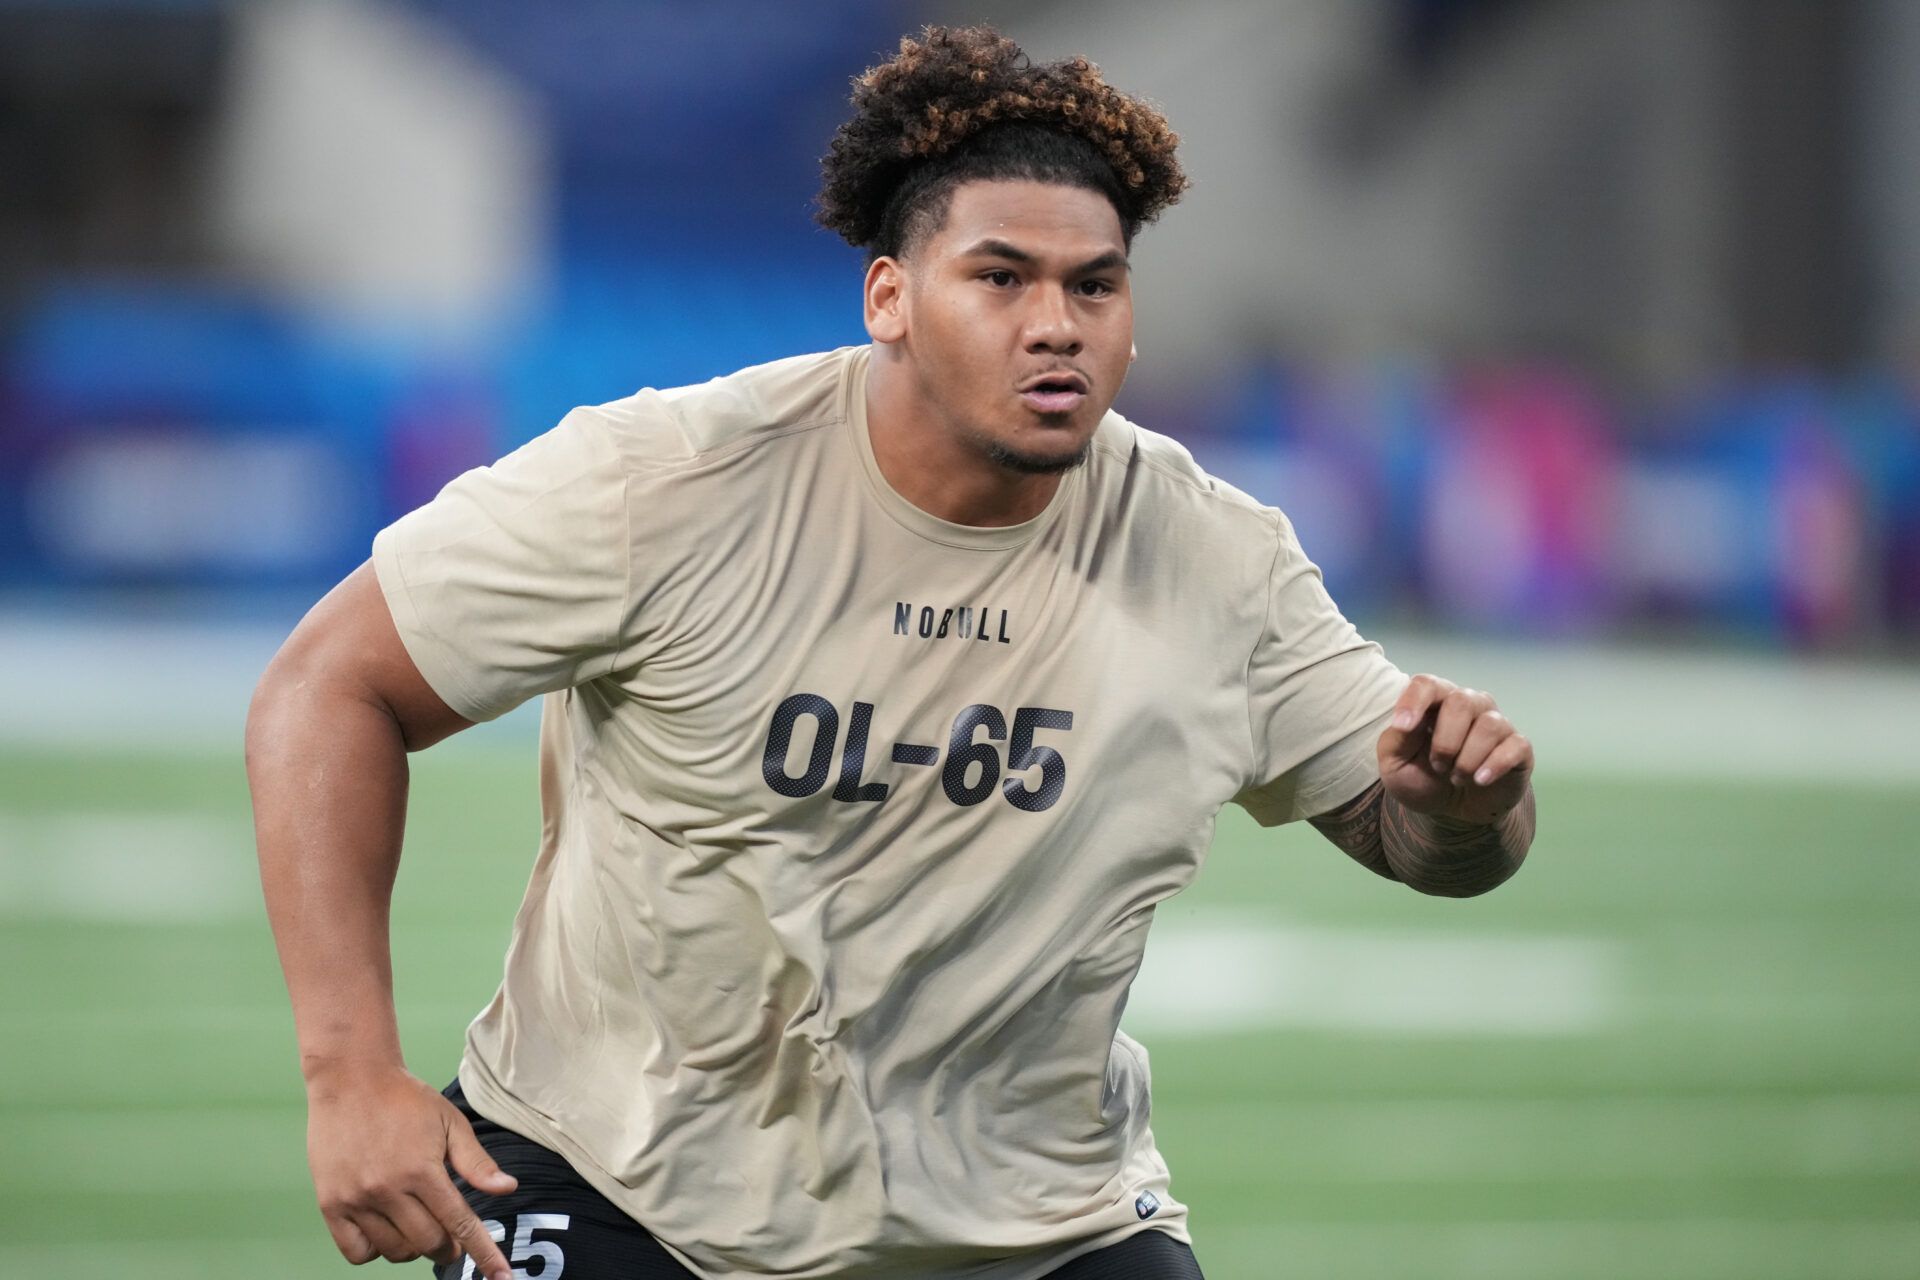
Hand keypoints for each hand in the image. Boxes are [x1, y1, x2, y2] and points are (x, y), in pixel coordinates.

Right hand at [305, 1064, 517, 1278]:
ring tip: (418, 1224)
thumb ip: (477, 1162)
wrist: (351, 1080)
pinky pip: (357, 1253)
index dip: (483, 1253)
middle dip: (448, 1246)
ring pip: (395, 1251)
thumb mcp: (450, 1122)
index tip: (502, 1277)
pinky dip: (376, 1251)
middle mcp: (387, 1189)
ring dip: (413, 1248)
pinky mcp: (330, 1205)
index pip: (460, 1223)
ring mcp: (356, 1199)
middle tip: (452, 1237)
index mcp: (422, 1170)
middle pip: (429, 1243)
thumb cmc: (406, 1100)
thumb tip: (507, 1189)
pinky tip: (386, 1230)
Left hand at [1377, 674, 1532, 825]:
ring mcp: (1496, 724)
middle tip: (1438, 767)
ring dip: (1466, 760)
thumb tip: (1406, 722)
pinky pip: (1514, 746)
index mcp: (1436, 702)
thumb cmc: (1423, 780)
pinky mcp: (1518, 747)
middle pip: (1460, 701)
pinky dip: (1494, 765)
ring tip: (1457, 778)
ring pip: (1488, 725)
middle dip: (1445, 741)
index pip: (1427, 684)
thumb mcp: (1395, 766)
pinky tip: (1480, 780)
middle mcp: (1469, 704)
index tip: (1403, 727)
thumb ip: (1395, 740)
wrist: (1454, 812)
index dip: (1414, 701)